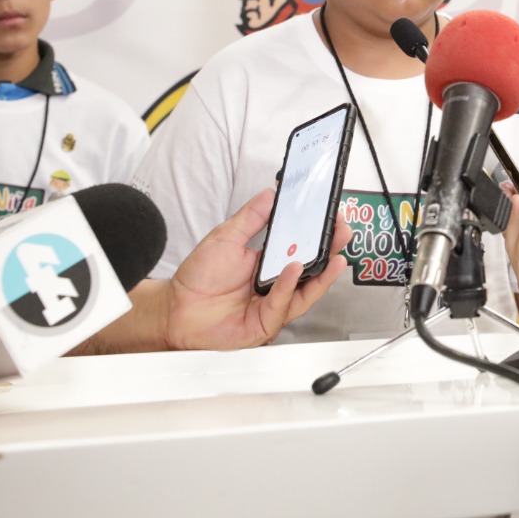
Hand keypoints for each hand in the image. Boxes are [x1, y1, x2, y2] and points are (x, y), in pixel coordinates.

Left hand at [163, 188, 349, 349]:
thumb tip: (269, 195)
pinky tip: (293, 270)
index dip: (317, 233)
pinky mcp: (266, 323)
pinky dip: (289, 286)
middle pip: (312, 269)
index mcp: (269, 262)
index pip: (301, 246)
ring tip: (332, 255)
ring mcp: (273, 305)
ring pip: (306, 291)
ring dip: (321, 273)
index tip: (330, 216)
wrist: (176, 310)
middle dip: (330, 250)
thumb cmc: (198, 279)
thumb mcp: (226, 238)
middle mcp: (276, 284)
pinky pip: (283, 304)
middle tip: (342, 233)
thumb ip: (251, 218)